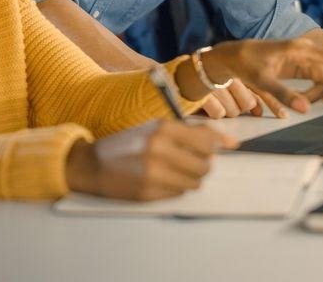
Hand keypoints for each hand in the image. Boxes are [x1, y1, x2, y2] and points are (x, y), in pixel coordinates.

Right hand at [64, 120, 235, 200]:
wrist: (92, 164)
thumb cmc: (129, 143)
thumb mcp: (158, 128)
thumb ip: (195, 132)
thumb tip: (230, 143)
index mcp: (163, 129)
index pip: (208, 142)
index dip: (211, 148)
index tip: (209, 150)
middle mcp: (160, 150)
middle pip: (205, 165)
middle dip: (201, 165)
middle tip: (188, 161)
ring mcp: (154, 174)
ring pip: (195, 182)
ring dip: (189, 178)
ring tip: (173, 171)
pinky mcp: (148, 193)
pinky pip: (179, 193)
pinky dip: (175, 188)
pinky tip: (160, 180)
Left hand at [198, 38, 322, 115]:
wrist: (234, 56)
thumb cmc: (247, 63)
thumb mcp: (263, 80)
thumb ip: (284, 95)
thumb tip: (304, 110)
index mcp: (301, 49)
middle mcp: (307, 51)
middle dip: (321, 93)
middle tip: (302, 104)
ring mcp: (306, 58)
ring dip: (316, 94)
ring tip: (295, 102)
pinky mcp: (302, 65)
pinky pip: (317, 80)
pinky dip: (313, 92)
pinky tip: (304, 99)